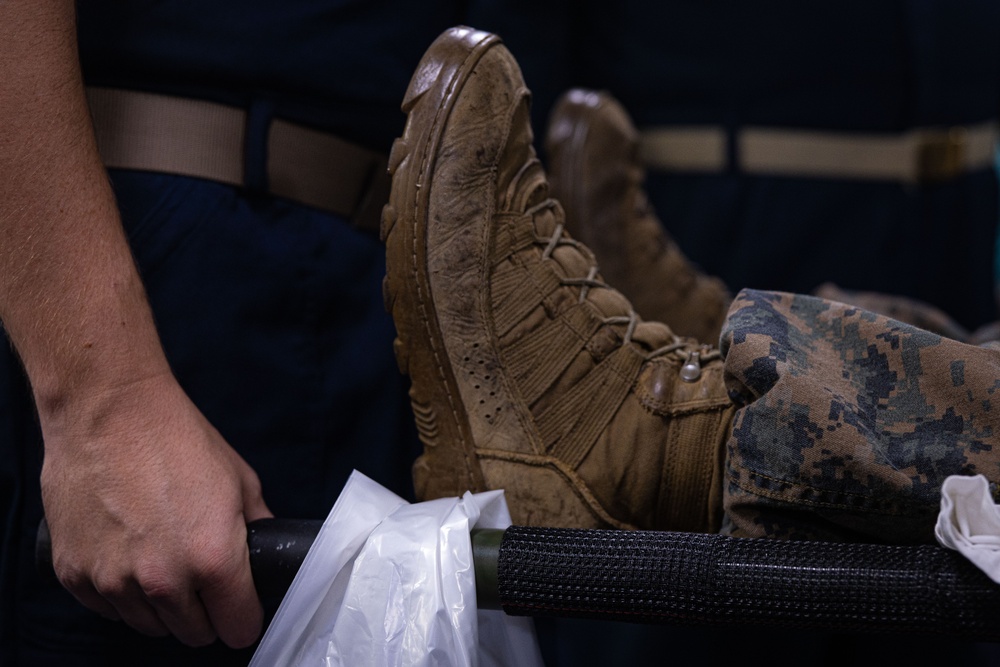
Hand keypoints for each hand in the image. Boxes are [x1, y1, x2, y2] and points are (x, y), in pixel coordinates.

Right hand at [40, 372, 271, 647]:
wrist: (110, 411)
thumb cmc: (176, 439)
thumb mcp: (240, 480)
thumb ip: (258, 527)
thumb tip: (266, 552)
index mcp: (214, 560)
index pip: (238, 629)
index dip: (244, 617)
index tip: (240, 606)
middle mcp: (164, 580)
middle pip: (194, 634)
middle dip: (205, 613)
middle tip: (202, 579)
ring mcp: (114, 581)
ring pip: (150, 626)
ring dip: (162, 605)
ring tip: (163, 559)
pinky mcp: (76, 574)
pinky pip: (108, 608)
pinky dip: (120, 592)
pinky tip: (129, 555)